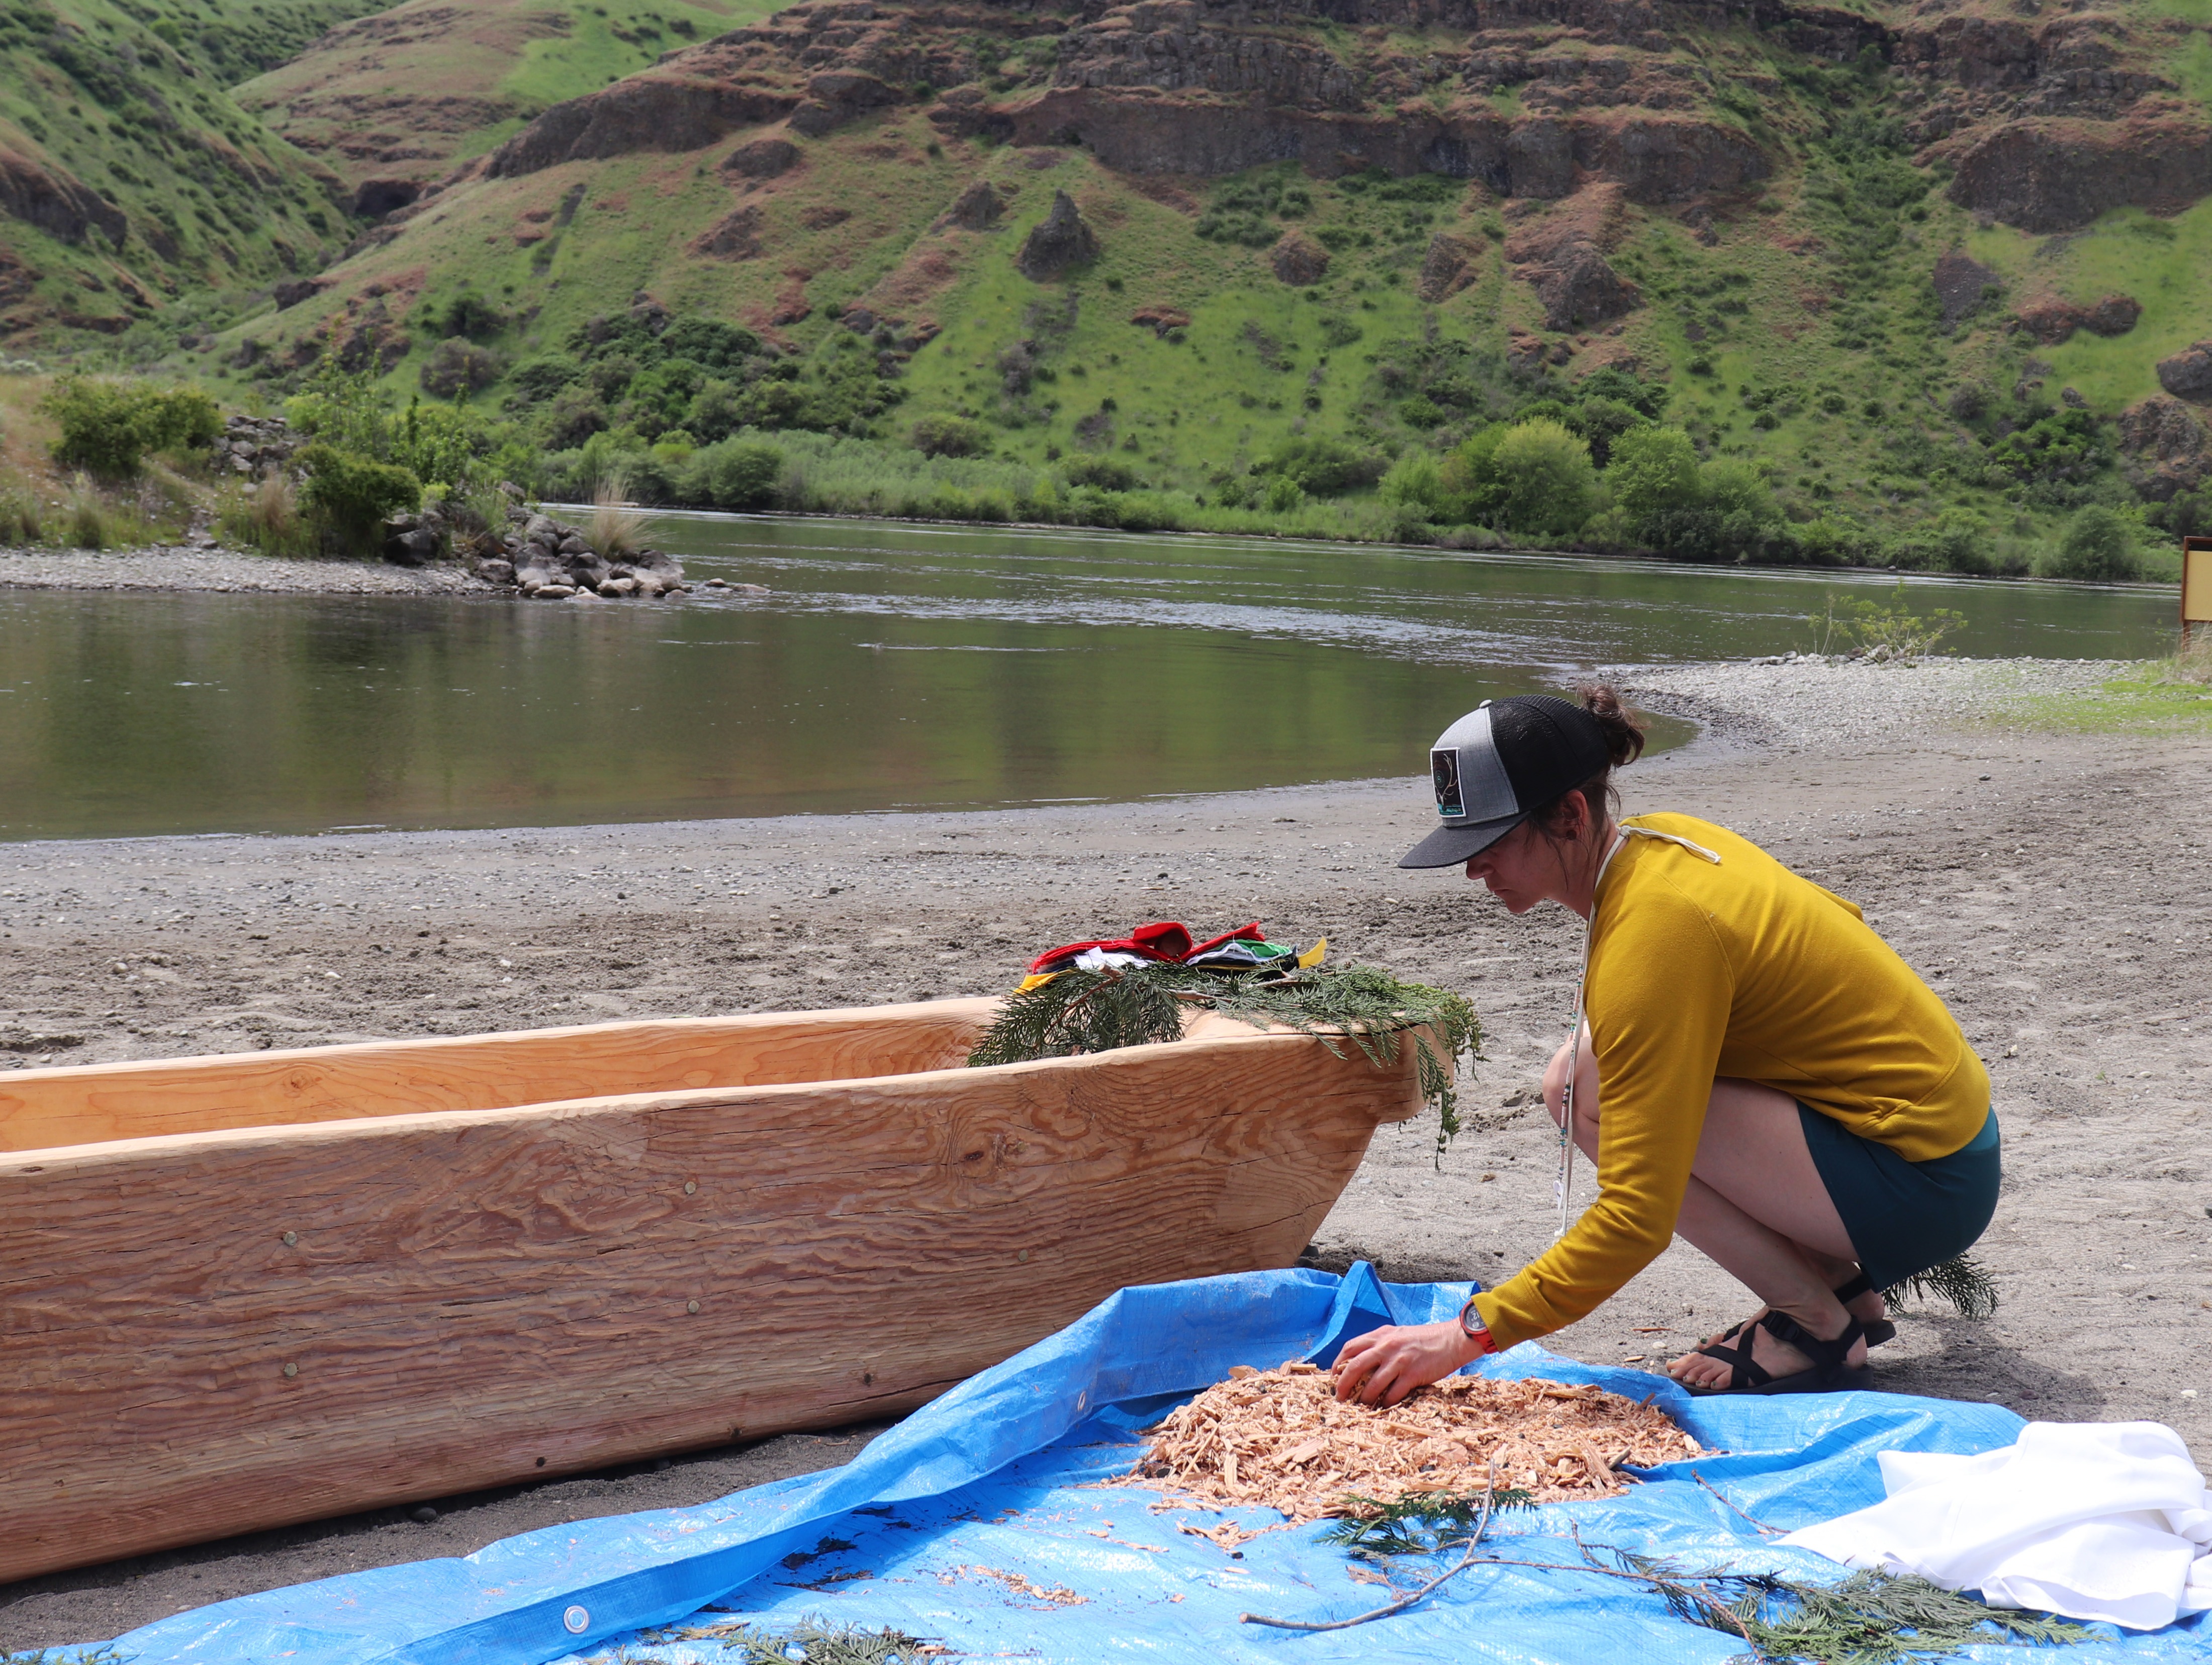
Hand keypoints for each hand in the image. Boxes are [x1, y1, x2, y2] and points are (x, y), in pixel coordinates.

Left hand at [1332, 1320, 1484, 1406]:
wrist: (1452, 1339)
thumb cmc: (1425, 1338)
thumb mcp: (1398, 1334)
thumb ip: (1381, 1343)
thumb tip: (1363, 1360)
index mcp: (1381, 1335)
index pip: (1350, 1347)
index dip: (1338, 1362)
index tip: (1334, 1375)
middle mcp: (1386, 1346)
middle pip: (1354, 1366)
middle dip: (1343, 1384)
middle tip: (1339, 1397)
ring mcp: (1399, 1360)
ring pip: (1372, 1384)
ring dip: (1364, 1399)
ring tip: (1361, 1407)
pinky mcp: (1412, 1374)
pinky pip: (1393, 1393)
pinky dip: (1385, 1402)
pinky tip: (1383, 1406)